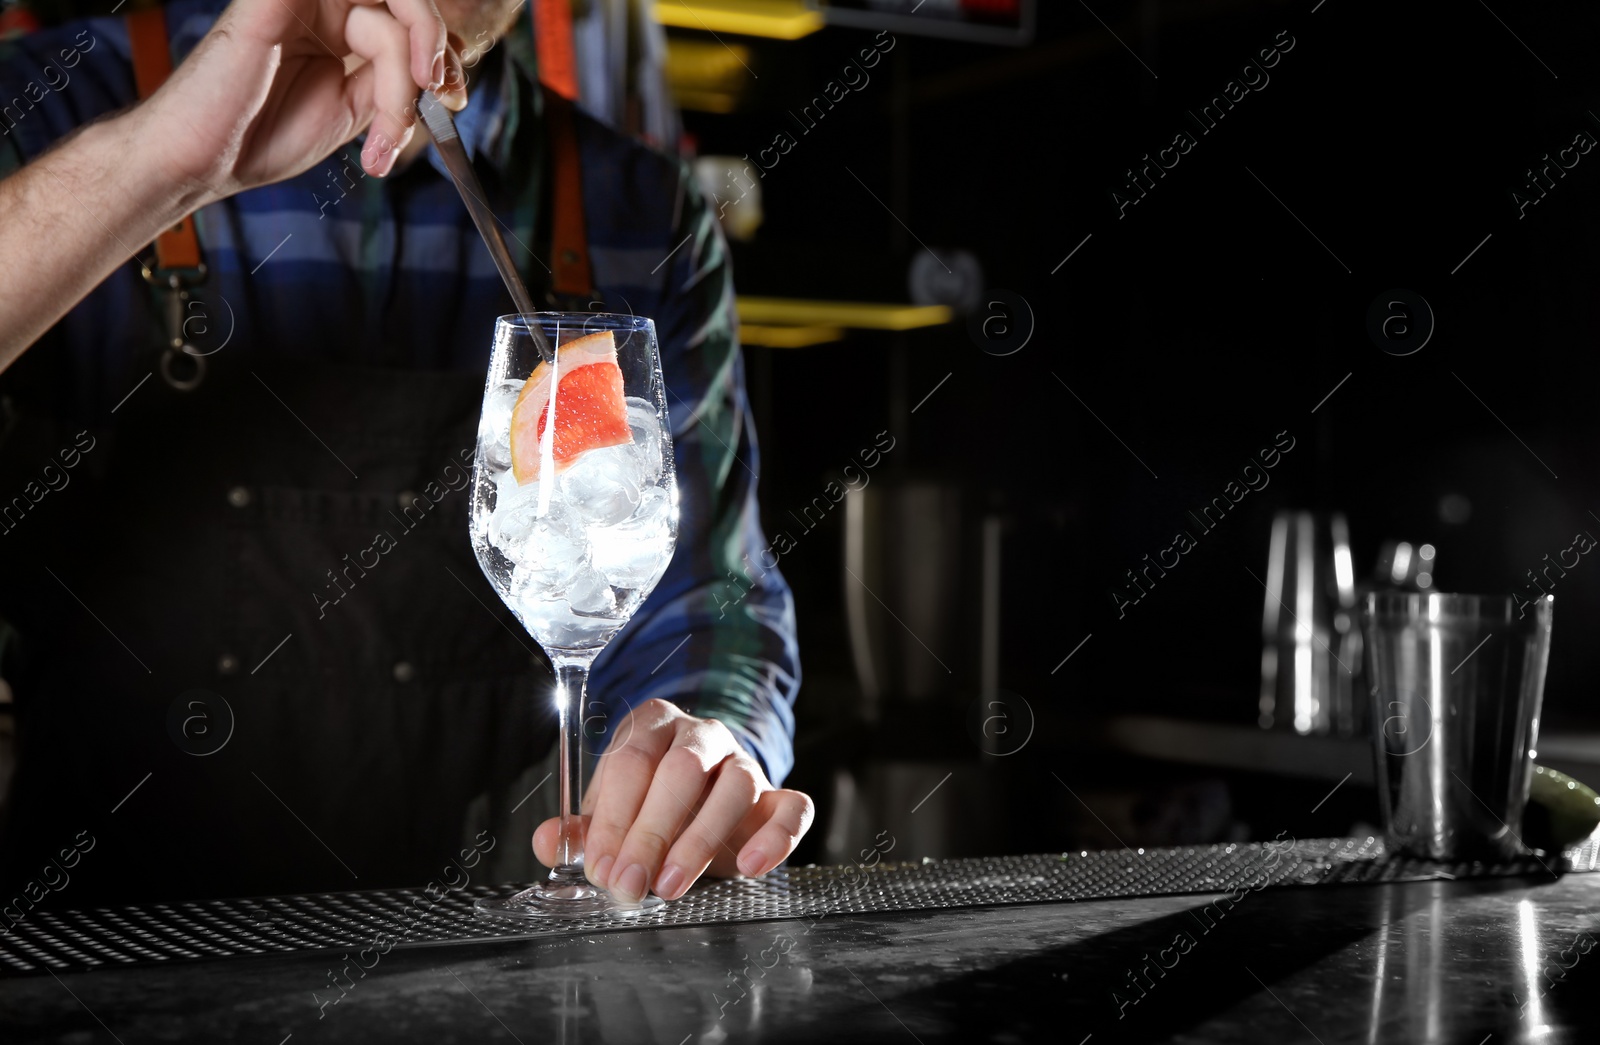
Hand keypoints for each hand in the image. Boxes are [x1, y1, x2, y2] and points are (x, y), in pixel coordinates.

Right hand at [137, 0, 468, 204]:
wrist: (202, 160)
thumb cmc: (261, 139)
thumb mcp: (350, 112)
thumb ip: (391, 84)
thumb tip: (442, 72)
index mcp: (334, 25)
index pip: (408, 17)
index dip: (444, 50)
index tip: (455, 98)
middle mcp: (321, 4)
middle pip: (408, 4)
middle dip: (439, 50)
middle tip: (446, 98)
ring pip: (395, 6)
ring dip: (415, 65)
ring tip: (396, 123)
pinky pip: (363, 5)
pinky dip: (396, 49)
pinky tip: (396, 94)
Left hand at [533, 698, 814, 903]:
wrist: (703, 806)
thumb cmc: (651, 807)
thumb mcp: (612, 815)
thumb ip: (581, 830)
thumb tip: (547, 842)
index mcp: (652, 726)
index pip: (631, 761)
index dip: (613, 817)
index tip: (601, 867)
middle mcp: (702, 734)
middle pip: (681, 770)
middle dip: (650, 832)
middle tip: (629, 883)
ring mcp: (745, 761)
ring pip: (736, 785)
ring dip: (700, 839)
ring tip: (671, 885)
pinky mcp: (779, 795)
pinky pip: (793, 807)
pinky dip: (776, 837)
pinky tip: (750, 866)